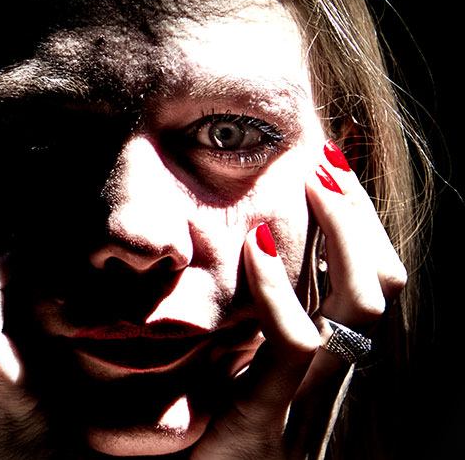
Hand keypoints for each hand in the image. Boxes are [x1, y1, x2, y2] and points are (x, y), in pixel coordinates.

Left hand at [191, 141, 406, 459]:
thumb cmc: (204, 424)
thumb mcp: (234, 358)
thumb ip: (253, 313)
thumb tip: (250, 241)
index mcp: (327, 359)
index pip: (373, 281)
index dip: (363, 223)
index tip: (332, 167)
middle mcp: (331, 377)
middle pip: (381, 283)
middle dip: (358, 214)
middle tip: (326, 161)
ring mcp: (307, 399)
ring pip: (360, 305)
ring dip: (341, 232)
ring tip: (310, 182)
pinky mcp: (267, 419)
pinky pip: (294, 343)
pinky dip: (279, 287)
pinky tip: (257, 245)